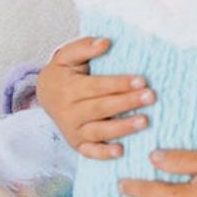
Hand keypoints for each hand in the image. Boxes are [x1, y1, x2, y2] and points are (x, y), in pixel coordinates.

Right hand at [36, 37, 154, 158]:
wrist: (46, 94)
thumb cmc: (65, 72)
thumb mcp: (68, 55)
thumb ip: (85, 47)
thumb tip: (105, 42)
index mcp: (69, 89)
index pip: (97, 86)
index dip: (119, 83)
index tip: (141, 79)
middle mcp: (69, 112)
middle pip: (101, 108)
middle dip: (127, 103)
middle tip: (150, 97)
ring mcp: (72, 130)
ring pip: (98, 131)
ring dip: (122, 128)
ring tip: (144, 121)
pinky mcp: (76, 143)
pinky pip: (89, 152)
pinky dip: (103, 154)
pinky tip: (121, 151)